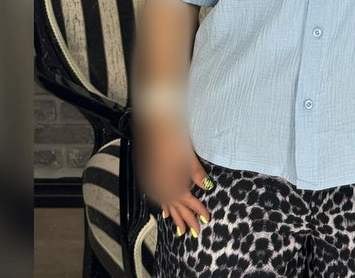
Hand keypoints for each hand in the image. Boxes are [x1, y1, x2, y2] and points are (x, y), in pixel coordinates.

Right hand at [136, 117, 212, 235]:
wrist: (155, 122)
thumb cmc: (173, 135)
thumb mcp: (187, 154)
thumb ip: (195, 172)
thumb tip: (206, 186)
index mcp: (168, 181)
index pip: (185, 200)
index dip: (196, 209)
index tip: (206, 218)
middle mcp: (156, 184)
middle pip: (173, 205)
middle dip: (185, 218)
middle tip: (195, 231)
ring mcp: (150, 180)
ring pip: (164, 202)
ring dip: (173, 215)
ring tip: (181, 229)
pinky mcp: (147, 174)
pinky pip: (155, 195)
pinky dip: (162, 204)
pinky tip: (164, 211)